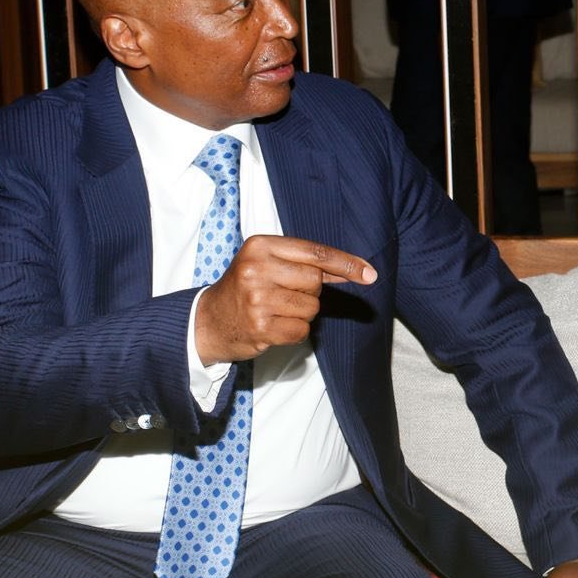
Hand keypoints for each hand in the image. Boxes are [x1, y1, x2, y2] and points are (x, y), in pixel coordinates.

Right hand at [195, 236, 376, 363]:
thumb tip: (357, 270)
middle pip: (315, 282)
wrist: (208, 321)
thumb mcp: (268, 264)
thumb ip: (308, 265)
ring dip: (302, 314)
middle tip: (283, 295)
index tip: (370, 273)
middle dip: (309, 293)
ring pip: (311, 309)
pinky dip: (294, 332)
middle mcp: (256, 268)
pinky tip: (274, 327)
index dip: (346, 263)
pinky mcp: (260, 327)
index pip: (315, 253)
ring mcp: (257, 299)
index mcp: (260, 246)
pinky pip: (301, 330)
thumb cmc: (245, 289)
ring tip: (275, 311)